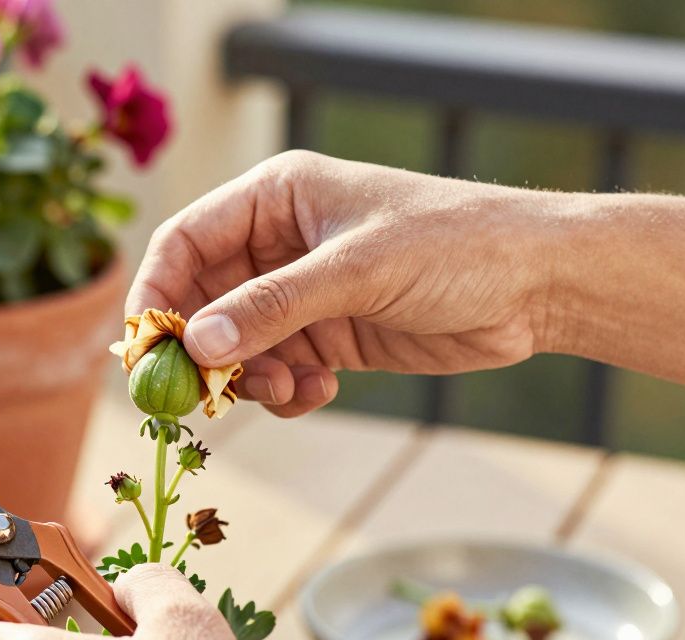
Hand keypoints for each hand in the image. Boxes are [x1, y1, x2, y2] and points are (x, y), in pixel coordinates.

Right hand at [127, 151, 554, 417]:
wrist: (538, 284)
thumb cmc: (454, 245)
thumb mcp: (356, 271)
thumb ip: (272, 307)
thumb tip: (195, 345)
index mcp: (276, 199)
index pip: (185, 241)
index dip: (157, 292)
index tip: (146, 347)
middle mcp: (280, 244)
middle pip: (204, 301)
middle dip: (204, 350)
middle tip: (203, 395)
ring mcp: (304, 294)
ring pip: (238, 346)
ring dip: (249, 377)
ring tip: (289, 387)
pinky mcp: (331, 336)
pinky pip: (279, 370)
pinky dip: (286, 390)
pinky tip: (321, 390)